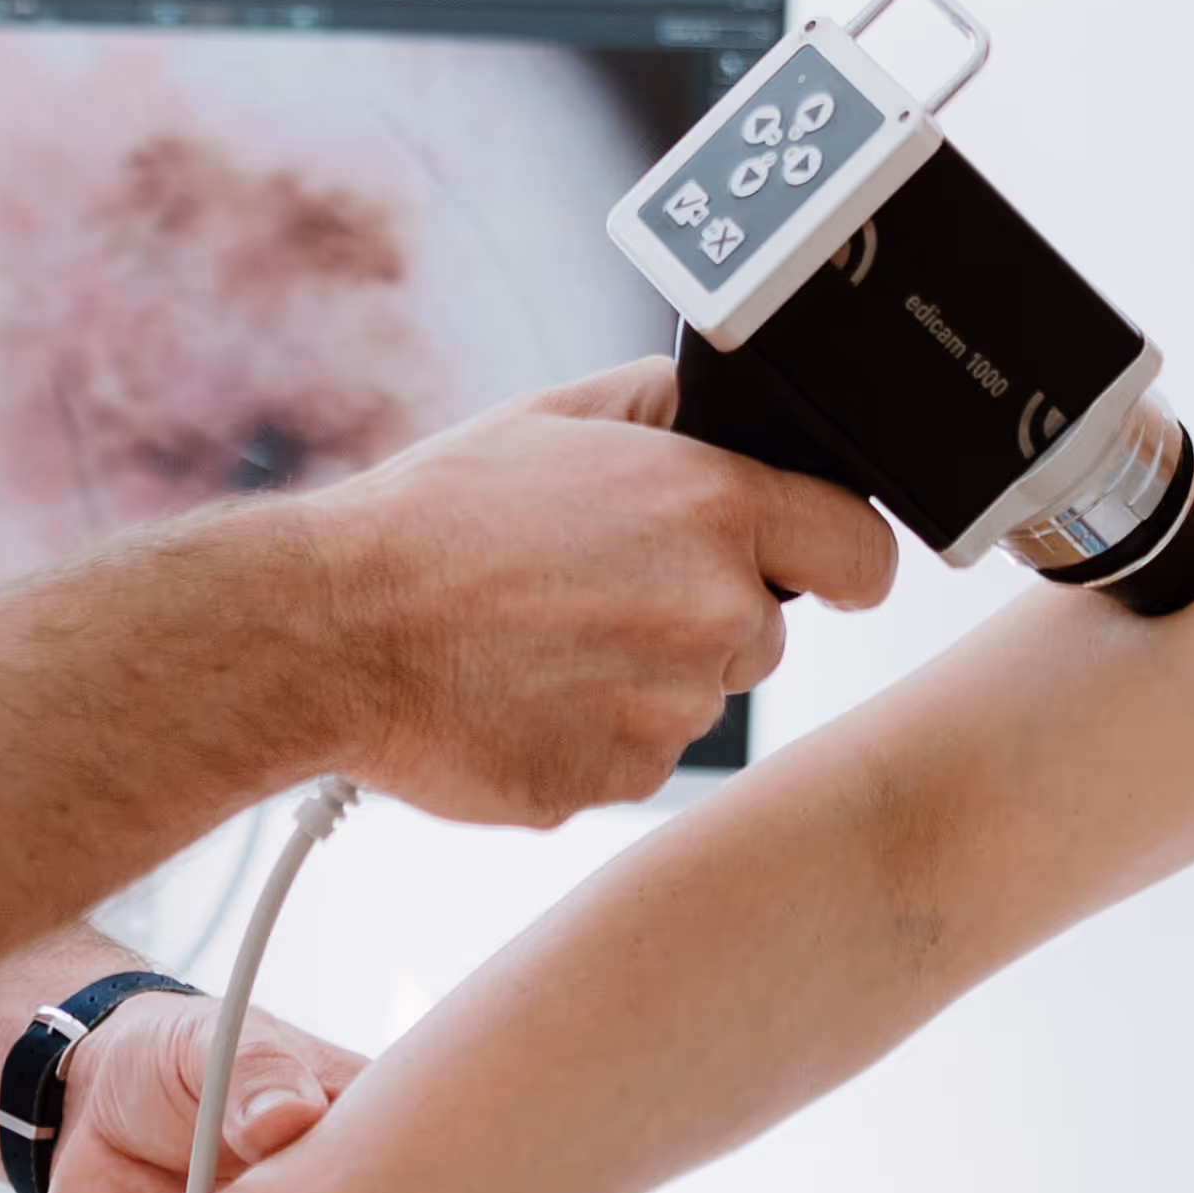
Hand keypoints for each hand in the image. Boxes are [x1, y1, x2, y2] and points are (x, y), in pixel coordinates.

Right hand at [302, 363, 895, 825]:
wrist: (329, 631)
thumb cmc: (433, 520)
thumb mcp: (555, 418)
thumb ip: (663, 409)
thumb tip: (723, 412)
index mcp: (713, 509)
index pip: (864, 554)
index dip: (836, 558)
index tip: (812, 568)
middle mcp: (711, 612)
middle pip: (763, 633)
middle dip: (701, 616)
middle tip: (599, 591)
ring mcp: (667, 710)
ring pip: (693, 698)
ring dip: (638, 678)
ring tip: (539, 639)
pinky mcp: (615, 783)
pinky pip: (633, 760)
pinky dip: (588, 735)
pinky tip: (521, 693)